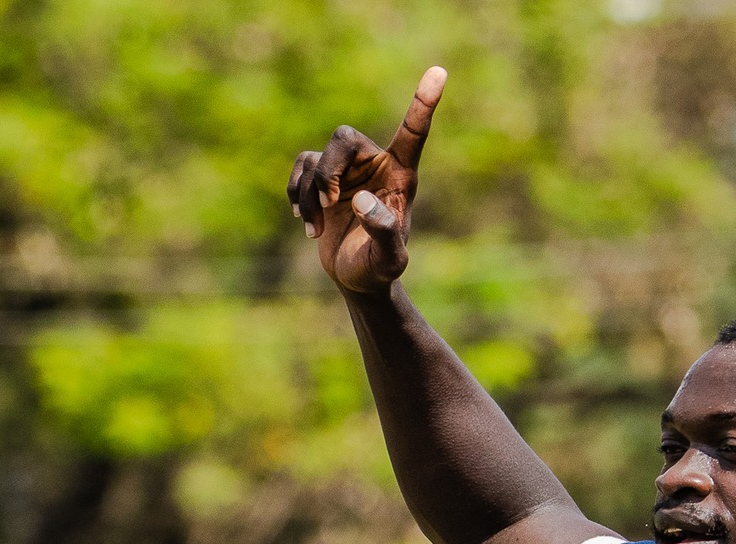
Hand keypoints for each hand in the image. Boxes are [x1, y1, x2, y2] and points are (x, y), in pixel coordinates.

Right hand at [285, 67, 445, 295]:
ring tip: (317, 229)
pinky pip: (300, 168)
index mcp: (401, 175)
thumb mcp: (389, 260)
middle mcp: (374, 164)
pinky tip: (305, 222)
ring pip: (316, 158)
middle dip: (327, 170)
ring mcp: (346, 170)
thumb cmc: (379, 269)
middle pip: (343, 137)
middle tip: (327, 203)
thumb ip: (383, 231)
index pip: (413, 133)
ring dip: (309, 195)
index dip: (423, 103)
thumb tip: (362, 199)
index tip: (439, 71)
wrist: (357, 279)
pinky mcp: (321, 179)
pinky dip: (295, 195)